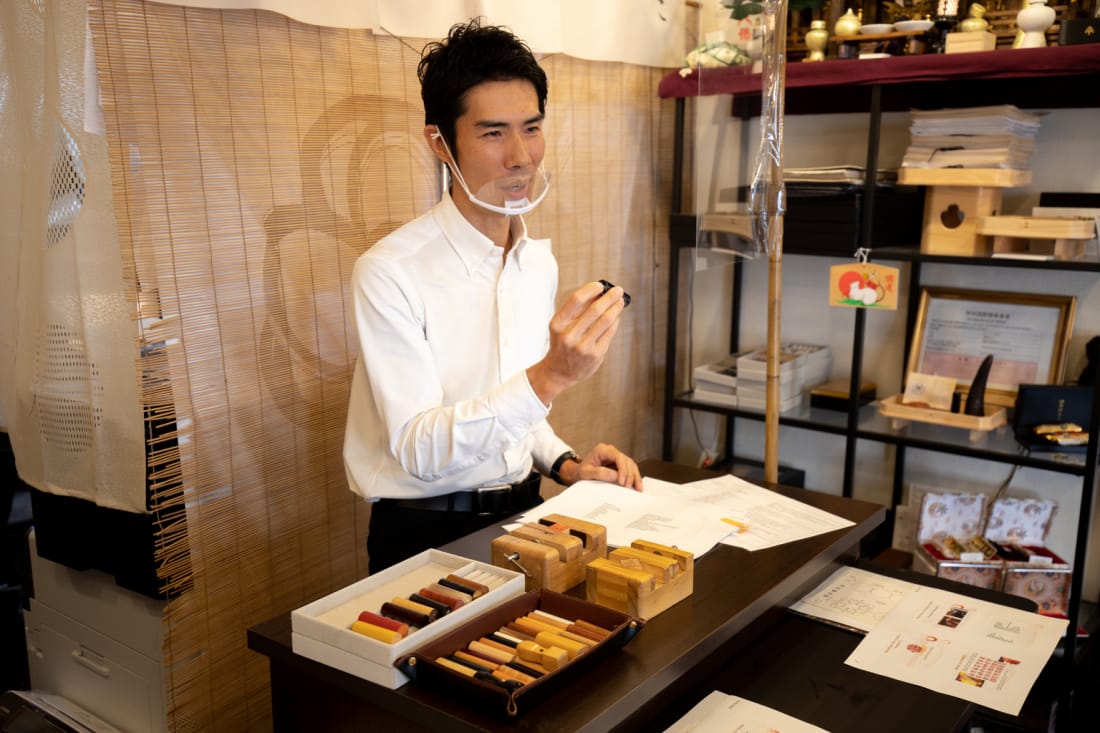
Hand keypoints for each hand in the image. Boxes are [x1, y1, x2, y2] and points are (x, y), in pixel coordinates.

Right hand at [527, 281, 627, 404]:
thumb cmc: (562, 344)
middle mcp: (569, 335)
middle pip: (594, 310)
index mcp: (558, 324)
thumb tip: (599, 293)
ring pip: (606, 321)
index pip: (576, 300)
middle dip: (609, 297)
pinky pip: (609, 333)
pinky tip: (616, 317)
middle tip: (618, 290)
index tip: (600, 285)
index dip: (590, 289)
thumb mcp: (562, 326)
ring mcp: (582, 347)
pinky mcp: (595, 355)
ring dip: (616, 308)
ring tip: (620, 302)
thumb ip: (577, 310)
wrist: (558, 372)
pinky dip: (615, 322)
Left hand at [557, 443, 642, 491]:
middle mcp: (610, 451)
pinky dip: (634, 477)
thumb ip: (600, 473)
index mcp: (602, 450)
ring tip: (637, 488)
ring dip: (634, 476)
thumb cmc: (580, 472)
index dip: (622, 469)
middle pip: (626, 461)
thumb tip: (615, 475)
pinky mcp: (618, 465)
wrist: (577, 474)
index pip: (617, 457)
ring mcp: (615, 458)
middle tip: (627, 487)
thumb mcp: (586, 473)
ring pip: (630, 464)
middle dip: (629, 475)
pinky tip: (637, 485)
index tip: (621, 481)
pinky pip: (629, 469)